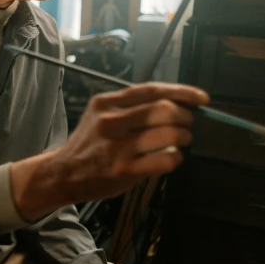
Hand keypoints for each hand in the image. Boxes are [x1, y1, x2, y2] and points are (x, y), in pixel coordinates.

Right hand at [10, 82, 208, 219]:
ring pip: (168, 134)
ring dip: (183, 137)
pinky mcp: (123, 170)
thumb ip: (129, 107)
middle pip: (164, 110)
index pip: (151, 90)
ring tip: (181, 141)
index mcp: (106, 103)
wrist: (64, 173)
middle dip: (185, 116)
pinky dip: (175, 158)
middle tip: (187, 124)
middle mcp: (110, 121)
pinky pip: (164, 160)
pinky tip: (172, 158)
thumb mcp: (100, 115)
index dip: (181, 92)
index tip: (201, 98)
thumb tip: (173, 102)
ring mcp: (117, 146)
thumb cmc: (90, 144)